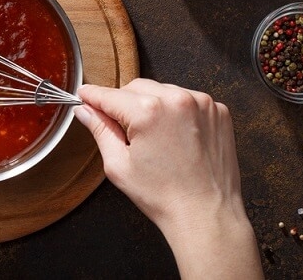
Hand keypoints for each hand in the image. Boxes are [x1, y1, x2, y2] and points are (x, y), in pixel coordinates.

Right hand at [74, 79, 261, 278]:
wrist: (206, 215)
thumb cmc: (164, 196)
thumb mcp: (119, 165)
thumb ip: (100, 130)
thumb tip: (85, 111)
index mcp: (148, 111)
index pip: (110, 95)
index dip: (93, 95)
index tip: (84, 95)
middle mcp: (177, 99)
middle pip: (136, 87)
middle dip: (124, 103)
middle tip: (122, 128)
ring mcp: (202, 103)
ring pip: (162, 90)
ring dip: (152, 105)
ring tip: (154, 137)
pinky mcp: (218, 111)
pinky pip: (187, 99)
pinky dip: (177, 111)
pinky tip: (176, 136)